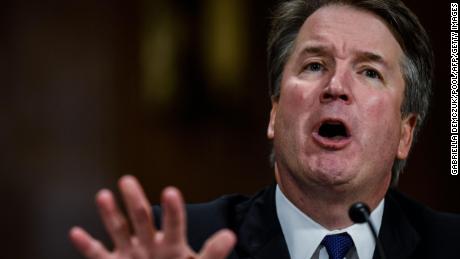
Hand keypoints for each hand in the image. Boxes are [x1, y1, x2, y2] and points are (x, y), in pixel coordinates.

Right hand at [69, 175, 235, 258]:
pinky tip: (75, 232)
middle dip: (135, 200)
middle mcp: (150, 243)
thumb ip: (212, 253)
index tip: (170, 191)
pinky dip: (86, 245)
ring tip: (103, 194)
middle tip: (127, 180)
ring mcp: (131, 253)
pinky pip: (98, 255)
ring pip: (119, 230)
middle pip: (142, 218)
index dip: (174, 210)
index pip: (175, 224)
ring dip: (110, 214)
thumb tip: (230, 235)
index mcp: (172, 243)